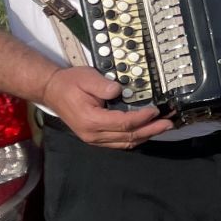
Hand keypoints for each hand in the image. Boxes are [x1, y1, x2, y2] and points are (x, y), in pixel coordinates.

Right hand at [42, 65, 171, 148]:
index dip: (142, 118)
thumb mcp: (86, 78)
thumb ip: (102, 85)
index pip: (123, 123)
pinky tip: (146, 132)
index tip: (155, 111)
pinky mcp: (95, 138)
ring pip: (125, 143)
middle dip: (151, 130)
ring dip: (146, 136)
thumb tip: (119, 90)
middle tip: (168, 123)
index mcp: (91, 120)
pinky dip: (134, 138)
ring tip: (162, 128)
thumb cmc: (68, 84)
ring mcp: (93, 138)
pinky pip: (119, 143)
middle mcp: (92, 134)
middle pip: (128, 137)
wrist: (52, 91)